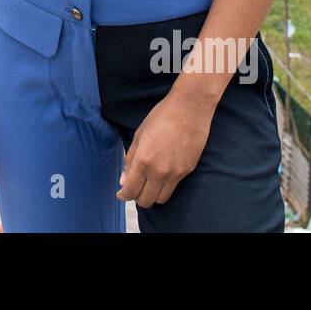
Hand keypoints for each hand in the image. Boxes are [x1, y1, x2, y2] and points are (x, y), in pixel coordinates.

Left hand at [117, 90, 215, 207]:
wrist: (189, 109)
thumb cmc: (161, 117)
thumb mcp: (139, 135)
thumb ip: (130, 160)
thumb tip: (124, 181)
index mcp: (143, 161)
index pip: (130, 191)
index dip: (123, 195)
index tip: (121, 193)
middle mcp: (159, 172)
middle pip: (145, 200)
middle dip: (136, 197)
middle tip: (134, 188)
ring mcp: (175, 173)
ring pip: (160, 199)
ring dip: (151, 195)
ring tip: (147, 184)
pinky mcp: (187, 171)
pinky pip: (173, 188)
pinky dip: (164, 187)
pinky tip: (161, 176)